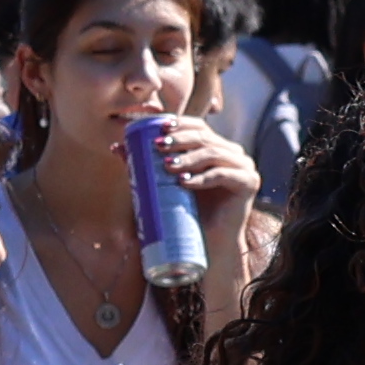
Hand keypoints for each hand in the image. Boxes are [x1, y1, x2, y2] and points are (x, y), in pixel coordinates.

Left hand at [148, 113, 261, 232]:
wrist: (207, 240)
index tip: (158, 128)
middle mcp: (231, 153)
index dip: (179, 124)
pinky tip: (185, 183)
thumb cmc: (185, 209)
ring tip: (168, 167)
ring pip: (213, 153)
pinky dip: (203, 178)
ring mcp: (243, 166)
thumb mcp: (164, 181)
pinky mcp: (249, 182)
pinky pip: (224, 175)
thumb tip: (115, 147)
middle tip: (158, 146)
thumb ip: (144, 163)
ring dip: (189, 158)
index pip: (198, 127)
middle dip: (180, 139)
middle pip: (204, 137)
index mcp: (214, 147)